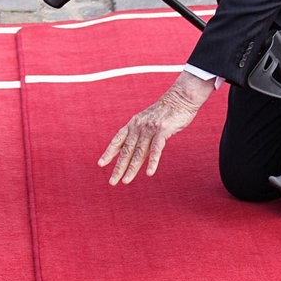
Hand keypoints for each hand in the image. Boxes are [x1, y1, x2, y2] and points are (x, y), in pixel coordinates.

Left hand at [98, 72, 214, 184]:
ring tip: (126, 181)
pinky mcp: (163, 130)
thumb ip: (140, 135)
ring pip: (139, 152)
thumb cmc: (165, 112)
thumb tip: (131, 151)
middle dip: (119, 167)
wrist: (180, 97)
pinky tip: (149, 173)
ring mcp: (150, 128)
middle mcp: (138, 126)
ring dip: (132, 168)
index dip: (109, 153)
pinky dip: (152, 161)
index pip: (117, 140)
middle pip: (126, 150)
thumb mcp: (147, 121)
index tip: (101, 164)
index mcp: (133, 124)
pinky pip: (156, 149)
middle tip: (112, 182)